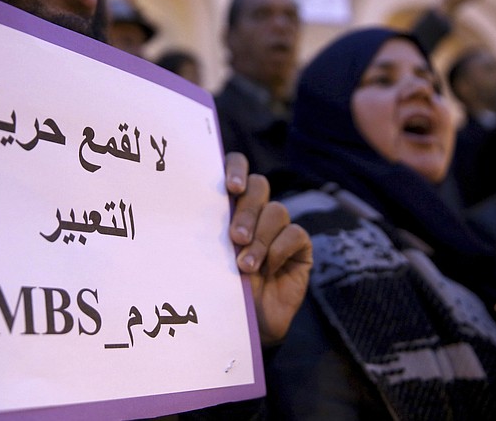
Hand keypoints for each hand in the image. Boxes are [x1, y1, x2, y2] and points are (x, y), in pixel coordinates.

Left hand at [224, 152, 311, 345]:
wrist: (241, 327)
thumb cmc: (218, 289)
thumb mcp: (209, 259)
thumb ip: (210, 232)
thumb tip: (197, 210)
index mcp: (228, 206)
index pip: (236, 168)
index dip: (236, 168)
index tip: (230, 187)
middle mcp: (255, 212)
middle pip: (258, 186)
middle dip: (246, 211)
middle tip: (235, 238)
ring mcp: (278, 229)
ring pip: (276, 211)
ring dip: (260, 239)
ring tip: (245, 266)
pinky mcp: (298, 247)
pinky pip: (295, 234)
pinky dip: (279, 250)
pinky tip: (269, 270)